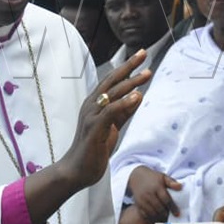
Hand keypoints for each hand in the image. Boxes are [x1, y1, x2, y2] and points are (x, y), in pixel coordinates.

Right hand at [62, 50, 151, 188]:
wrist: (76, 171)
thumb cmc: (94, 149)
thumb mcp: (113, 127)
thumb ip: (124, 112)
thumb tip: (138, 95)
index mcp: (95, 103)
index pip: (112, 80)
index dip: (126, 67)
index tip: (141, 56)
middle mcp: (91, 105)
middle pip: (111, 80)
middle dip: (128, 66)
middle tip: (143, 53)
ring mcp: (91, 116)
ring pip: (112, 93)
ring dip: (131, 83)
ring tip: (147, 74)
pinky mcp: (94, 128)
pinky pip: (110, 112)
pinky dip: (124, 103)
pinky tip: (137, 97)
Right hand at [127, 166, 181, 220]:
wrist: (136, 176)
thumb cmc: (152, 177)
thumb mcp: (163, 176)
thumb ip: (172, 182)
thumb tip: (180, 187)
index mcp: (157, 187)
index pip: (166, 199)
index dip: (172, 208)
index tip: (177, 214)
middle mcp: (149, 194)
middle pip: (159, 208)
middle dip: (165, 214)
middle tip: (170, 217)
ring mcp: (143, 199)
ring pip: (152, 212)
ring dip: (158, 217)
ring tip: (164, 218)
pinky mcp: (138, 203)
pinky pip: (144, 213)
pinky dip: (150, 217)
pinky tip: (155, 218)